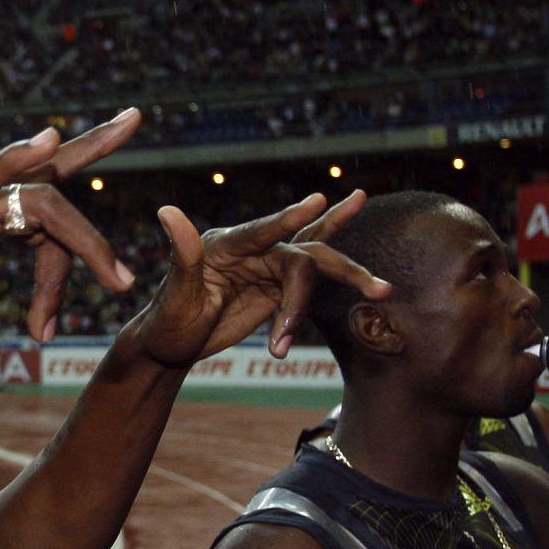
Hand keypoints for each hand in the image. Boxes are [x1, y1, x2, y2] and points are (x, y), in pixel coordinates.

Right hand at [0, 108, 143, 341]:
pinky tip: (49, 141)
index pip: (42, 192)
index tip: (123, 125)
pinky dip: (16, 158)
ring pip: (41, 203)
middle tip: (134, 117)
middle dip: (95, 144)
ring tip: (119, 284)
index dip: (82, 160)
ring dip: (87, 244)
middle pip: (48, 177)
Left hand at [131, 190, 389, 365]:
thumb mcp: (175, 294)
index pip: (262, 230)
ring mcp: (265, 267)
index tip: (319, 201)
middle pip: (302, 253)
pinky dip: (322, 299)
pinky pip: (308, 284)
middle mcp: (250, 250)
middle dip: (338, 270)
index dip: (289, 218)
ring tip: (383, 291)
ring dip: (348, 278)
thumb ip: (182, 254)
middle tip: (376, 288)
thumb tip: (167, 210)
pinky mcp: (274, 287)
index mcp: (224, 245)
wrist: (168, 346)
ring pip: (315, 263)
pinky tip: (364, 293)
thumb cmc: (165, 321)